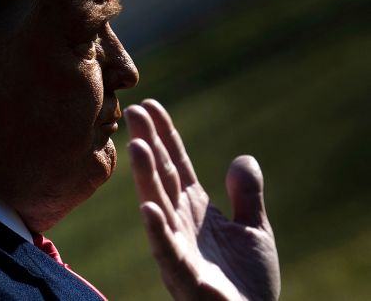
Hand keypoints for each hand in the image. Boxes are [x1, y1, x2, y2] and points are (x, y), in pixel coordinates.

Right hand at [123, 99, 279, 300]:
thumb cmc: (247, 283)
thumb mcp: (255, 230)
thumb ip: (247, 195)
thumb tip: (242, 158)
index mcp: (195, 209)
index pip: (176, 165)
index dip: (165, 135)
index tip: (151, 106)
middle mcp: (180, 222)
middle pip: (161, 176)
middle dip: (149, 145)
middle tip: (134, 113)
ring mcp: (178, 247)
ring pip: (158, 205)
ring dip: (146, 177)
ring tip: (138, 146)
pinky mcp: (183, 275)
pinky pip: (167, 249)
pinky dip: (157, 228)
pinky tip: (148, 206)